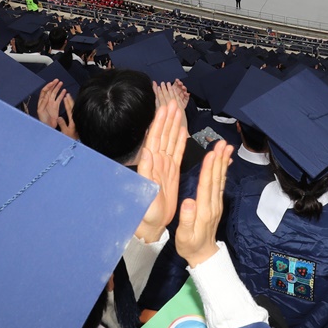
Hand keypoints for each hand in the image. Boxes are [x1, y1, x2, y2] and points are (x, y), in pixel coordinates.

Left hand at [36, 81, 70, 132]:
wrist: (48, 126)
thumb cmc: (43, 120)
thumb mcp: (40, 111)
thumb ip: (43, 103)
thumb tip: (46, 96)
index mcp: (42, 101)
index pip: (44, 91)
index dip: (48, 86)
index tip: (52, 83)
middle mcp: (47, 101)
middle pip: (50, 91)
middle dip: (53, 85)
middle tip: (57, 80)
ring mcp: (52, 103)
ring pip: (55, 93)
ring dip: (57, 88)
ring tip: (61, 83)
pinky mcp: (56, 106)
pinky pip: (59, 99)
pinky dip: (61, 94)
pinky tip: (64, 91)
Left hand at [135, 101, 184, 242]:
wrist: (153, 224)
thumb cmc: (146, 211)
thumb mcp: (145, 192)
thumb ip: (146, 172)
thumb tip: (147, 152)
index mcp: (151, 164)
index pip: (155, 138)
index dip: (159, 123)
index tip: (164, 108)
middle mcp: (158, 162)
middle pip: (164, 135)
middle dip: (168, 119)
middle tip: (173, 103)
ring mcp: (165, 166)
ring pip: (170, 141)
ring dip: (174, 126)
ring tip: (178, 111)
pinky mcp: (172, 172)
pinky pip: (177, 153)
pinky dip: (180, 141)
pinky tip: (182, 131)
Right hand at [176, 140, 231, 267]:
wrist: (203, 254)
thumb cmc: (190, 245)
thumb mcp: (184, 235)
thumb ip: (187, 218)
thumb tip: (189, 201)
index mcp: (203, 210)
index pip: (206, 186)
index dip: (208, 169)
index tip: (211, 154)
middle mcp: (212, 204)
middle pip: (215, 179)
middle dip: (218, 160)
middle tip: (222, 143)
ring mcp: (217, 203)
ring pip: (220, 179)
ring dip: (223, 162)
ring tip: (226, 147)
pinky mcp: (217, 203)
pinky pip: (221, 184)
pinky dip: (223, 170)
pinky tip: (225, 161)